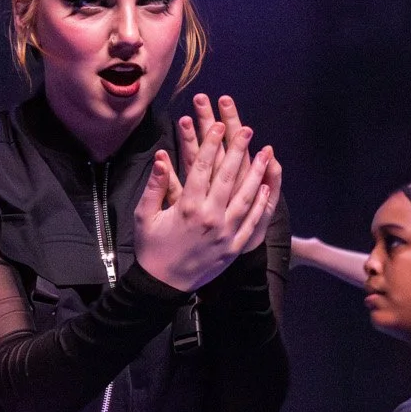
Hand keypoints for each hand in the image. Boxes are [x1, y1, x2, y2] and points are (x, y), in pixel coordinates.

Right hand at [133, 97, 278, 291]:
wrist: (163, 285)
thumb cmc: (151, 248)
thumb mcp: (145, 216)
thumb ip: (155, 186)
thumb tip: (160, 158)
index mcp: (187, 207)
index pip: (202, 168)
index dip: (211, 144)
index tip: (218, 125)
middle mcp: (210, 217)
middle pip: (228, 176)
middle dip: (238, 150)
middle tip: (246, 129)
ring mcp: (225, 233)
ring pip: (246, 196)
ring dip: (257, 172)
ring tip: (265, 152)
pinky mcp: (234, 247)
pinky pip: (251, 221)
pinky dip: (260, 204)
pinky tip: (265, 188)